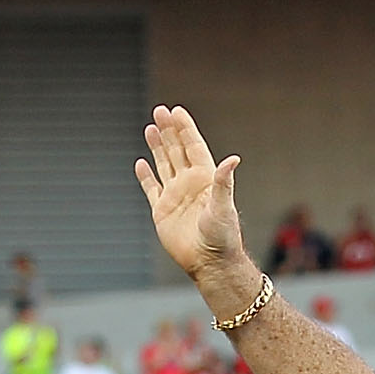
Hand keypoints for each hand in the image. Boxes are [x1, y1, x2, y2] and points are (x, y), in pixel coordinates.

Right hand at [134, 107, 251, 292]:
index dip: (185, 128)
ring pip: (164, 164)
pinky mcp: (162, 211)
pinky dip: (146, 176)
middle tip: (160, 111)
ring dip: (157, 147)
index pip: (193, 146)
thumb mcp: (224, 206)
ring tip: (150, 127)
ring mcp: (175, 196)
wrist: (209, 262)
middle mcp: (190, 184)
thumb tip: (233, 159)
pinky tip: (141, 162)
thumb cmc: (222, 236)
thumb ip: (224, 182)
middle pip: (176, 150)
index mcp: (205, 178)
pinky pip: (152, 188)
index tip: (176, 111)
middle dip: (168, 131)